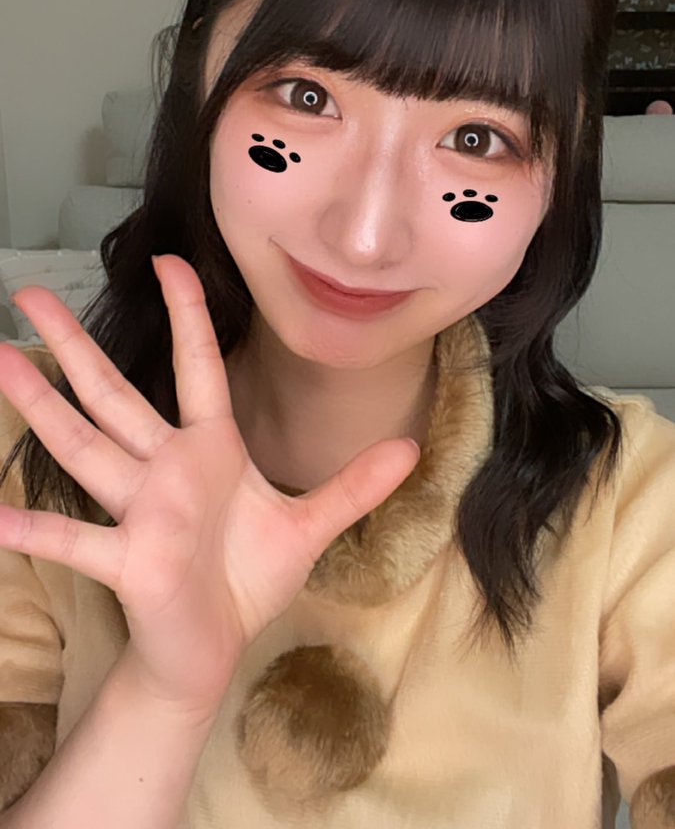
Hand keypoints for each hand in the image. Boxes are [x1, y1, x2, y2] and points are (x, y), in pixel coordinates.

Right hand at [0, 255, 419, 716]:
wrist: (216, 650)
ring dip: (40, 404)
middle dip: (73, 344)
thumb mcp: (309, 526)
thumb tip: (411, 448)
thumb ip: (354, 486)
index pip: (197, 367)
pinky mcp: (127, 560)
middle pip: (112, 393)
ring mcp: (139, 510)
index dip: (187, 314)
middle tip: (27, 293)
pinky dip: (33, 530)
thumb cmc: (248, 580)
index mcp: (209, 449)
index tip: (171, 262)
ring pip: (83, 444)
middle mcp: (164, 468)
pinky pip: (74, 540)